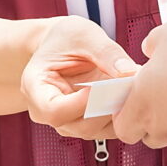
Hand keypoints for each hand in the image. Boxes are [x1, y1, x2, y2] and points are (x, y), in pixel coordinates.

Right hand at [20, 16, 136, 139]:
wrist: (63, 46)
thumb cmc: (67, 38)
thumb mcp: (83, 34)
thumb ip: (106, 52)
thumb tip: (130, 72)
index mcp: (35, 88)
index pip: (54, 111)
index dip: (82, 103)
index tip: (104, 85)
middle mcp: (46, 112)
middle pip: (80, 125)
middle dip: (108, 106)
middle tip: (130, 82)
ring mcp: (67, 122)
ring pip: (97, 131)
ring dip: (118, 111)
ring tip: (131, 84)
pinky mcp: (86, 124)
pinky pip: (107, 129)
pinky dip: (123, 114)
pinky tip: (129, 92)